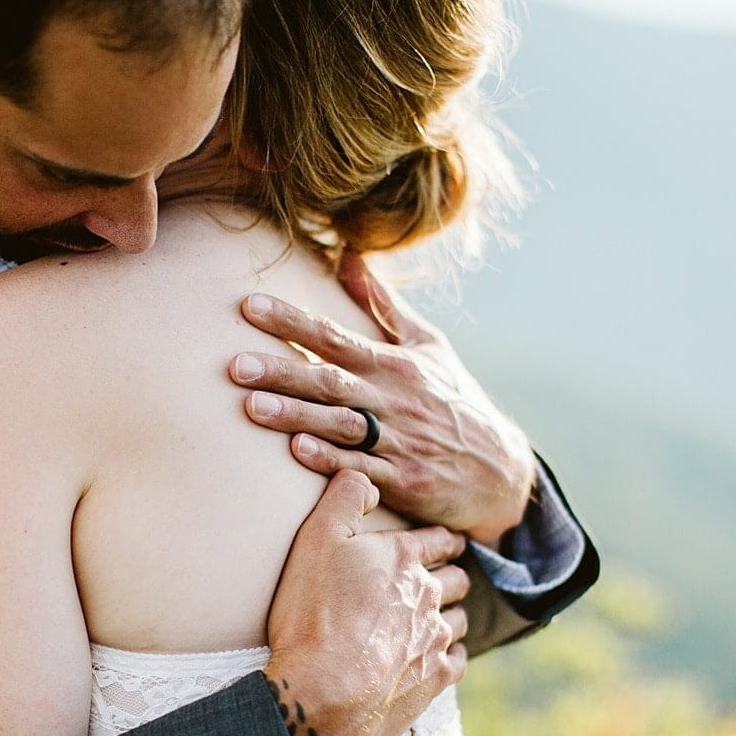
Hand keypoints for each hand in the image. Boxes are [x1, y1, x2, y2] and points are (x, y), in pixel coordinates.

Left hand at [232, 252, 536, 547]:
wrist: (500, 470)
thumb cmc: (454, 401)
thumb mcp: (428, 345)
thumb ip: (382, 303)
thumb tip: (346, 254)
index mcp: (393, 363)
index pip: (333, 336)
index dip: (291, 321)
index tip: (249, 307)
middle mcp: (392, 399)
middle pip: (329, 381)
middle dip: (281, 371)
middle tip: (235, 365)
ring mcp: (398, 441)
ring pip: (339, 424)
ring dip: (296, 416)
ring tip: (252, 407)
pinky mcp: (402, 481)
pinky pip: (361, 468)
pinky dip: (331, 460)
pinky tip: (298, 451)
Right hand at [265, 470, 469, 735]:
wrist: (322, 690)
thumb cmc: (313, 613)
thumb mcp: (316, 539)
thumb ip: (343, 498)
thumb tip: (366, 475)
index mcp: (402, 559)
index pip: (438, 540)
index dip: (442, 539)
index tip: (445, 542)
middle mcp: (428, 596)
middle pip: (457, 578)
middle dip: (452, 575)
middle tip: (442, 577)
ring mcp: (434, 639)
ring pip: (459, 619)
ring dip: (450, 615)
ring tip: (437, 618)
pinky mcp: (434, 679)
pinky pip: (458, 661)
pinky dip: (451, 655)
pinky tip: (438, 656)